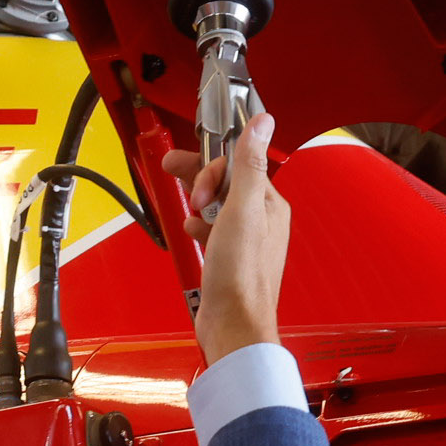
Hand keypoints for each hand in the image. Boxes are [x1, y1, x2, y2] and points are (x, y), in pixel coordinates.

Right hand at [161, 109, 290, 365]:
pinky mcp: (230, 258)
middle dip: (200, 178)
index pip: (239, 164)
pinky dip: (199, 226)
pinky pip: (211, 229)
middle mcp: (262, 219)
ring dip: (198, 203)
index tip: (189, 166)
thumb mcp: (243, 207)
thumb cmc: (240, 274)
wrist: (232, 323)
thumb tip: (262, 123)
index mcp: (270, 204)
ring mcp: (246, 239)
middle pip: (226, 182)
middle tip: (175, 172)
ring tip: (192, 214)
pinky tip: (194, 232)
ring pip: (217, 204)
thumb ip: (250, 162)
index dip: (212, 164)